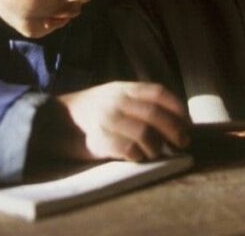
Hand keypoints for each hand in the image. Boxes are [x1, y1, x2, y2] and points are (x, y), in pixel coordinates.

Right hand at [57, 82, 189, 161]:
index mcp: (124, 88)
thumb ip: (139, 101)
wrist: (57, 121)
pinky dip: (139, 156)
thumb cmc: (93, 112)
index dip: (177, 108)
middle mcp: (117, 101)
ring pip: (145, 134)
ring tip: (156, 152)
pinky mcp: (99, 140)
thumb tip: (175, 119)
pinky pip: (129, 149)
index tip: (187, 123)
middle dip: (175, 130)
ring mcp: (107, 120)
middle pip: (156, 115)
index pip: (159, 93)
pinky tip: (137, 157)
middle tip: (183, 143)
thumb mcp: (115, 95)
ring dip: (156, 147)